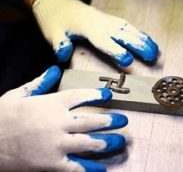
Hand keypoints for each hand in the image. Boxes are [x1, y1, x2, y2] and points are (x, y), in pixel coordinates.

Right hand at [0, 66, 127, 171]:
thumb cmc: (3, 115)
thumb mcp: (20, 94)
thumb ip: (40, 82)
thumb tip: (54, 69)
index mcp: (52, 104)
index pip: (81, 96)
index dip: (96, 95)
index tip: (108, 95)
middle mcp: (59, 122)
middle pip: (92, 121)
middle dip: (110, 120)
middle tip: (123, 120)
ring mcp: (57, 144)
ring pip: (89, 142)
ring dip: (107, 142)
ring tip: (120, 140)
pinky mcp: (52, 163)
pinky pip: (76, 166)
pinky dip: (91, 169)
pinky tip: (102, 169)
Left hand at [31, 0, 157, 65]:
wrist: (54, 2)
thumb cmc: (53, 19)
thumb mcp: (52, 32)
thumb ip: (59, 44)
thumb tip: (64, 55)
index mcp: (87, 26)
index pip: (104, 40)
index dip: (116, 50)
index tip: (128, 61)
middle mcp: (100, 22)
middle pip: (122, 33)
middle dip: (138, 45)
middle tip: (152, 56)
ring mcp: (105, 19)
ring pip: (127, 28)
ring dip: (142, 39)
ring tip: (155, 50)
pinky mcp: (106, 19)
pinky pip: (126, 25)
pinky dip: (137, 32)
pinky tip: (144, 38)